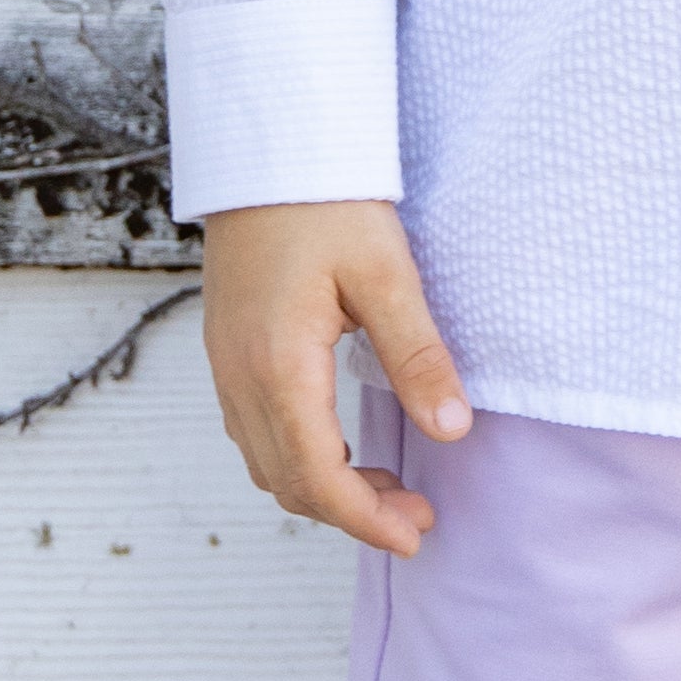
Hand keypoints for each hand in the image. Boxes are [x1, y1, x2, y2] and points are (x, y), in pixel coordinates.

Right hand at [200, 198, 471, 556]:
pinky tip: (341, 445)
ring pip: (266, 462)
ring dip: (323, 489)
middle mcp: (240, 376)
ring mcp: (227, 364)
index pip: (316, 474)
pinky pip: (255, 431)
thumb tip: (453, 429)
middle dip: (351, 512)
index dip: (364, 518)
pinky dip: (298, 457)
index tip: (414, 536)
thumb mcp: (387, 273)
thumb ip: (418, 355)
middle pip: (287, 481)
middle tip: (416, 516)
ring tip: (387, 487)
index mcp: (279, 364)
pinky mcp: (228, 349)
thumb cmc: (325, 200)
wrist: (266, 145)